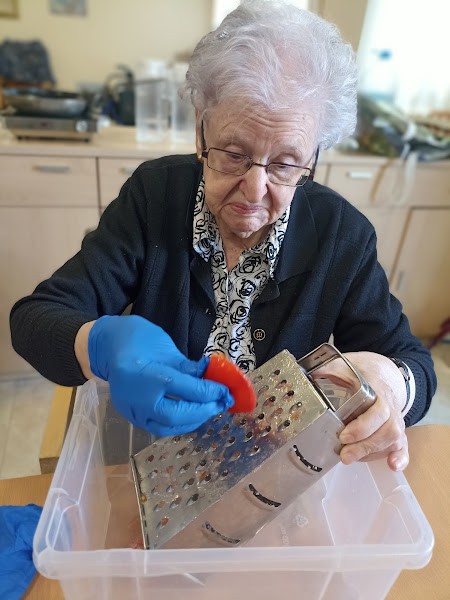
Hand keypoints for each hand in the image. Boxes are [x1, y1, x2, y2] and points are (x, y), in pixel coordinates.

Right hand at [87, 315, 233, 435]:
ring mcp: (132, 411)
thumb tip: (212, 378)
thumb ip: (188, 367)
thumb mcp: (166, 347)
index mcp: (148, 375)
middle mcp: (138, 398)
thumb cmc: (138, 339)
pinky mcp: (131, 418)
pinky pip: (157, 427)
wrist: (107, 346)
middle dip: (203, 410)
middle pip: (177, 415)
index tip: (225, 390)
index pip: (186, 389)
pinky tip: (191, 414)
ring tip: (209, 409)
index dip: (209, 391)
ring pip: (167, 427)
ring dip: (193, 420)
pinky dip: (177, 424)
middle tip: (221, 403)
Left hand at [313, 351, 407, 470]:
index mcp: (378, 391)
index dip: (363, 426)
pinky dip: (401, 457)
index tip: (344, 436)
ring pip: (393, 440)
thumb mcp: (345, 365)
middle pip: (387, 430)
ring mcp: (396, 420)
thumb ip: (328, 369)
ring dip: (372, 453)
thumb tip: (307, 375)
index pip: (378, 411)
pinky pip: (404, 445)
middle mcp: (391, 407)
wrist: (384, 371)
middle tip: (344, 455)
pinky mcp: (398, 431)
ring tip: (350, 458)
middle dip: (365, 445)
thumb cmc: (362, 371)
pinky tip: (393, 466)